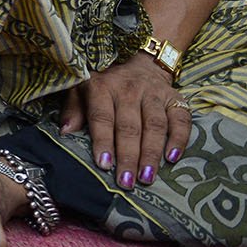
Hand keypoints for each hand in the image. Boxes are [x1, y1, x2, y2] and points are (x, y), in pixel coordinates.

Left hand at [59, 53, 190, 186]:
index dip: (103, 141)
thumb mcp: (82, 90)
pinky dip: (179, 139)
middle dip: (128, 156)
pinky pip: (181, 120)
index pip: (102, 117)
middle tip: (126, 181)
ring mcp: (154, 94)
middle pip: (129, 126)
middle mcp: (129, 90)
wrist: (142, 65)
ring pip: (155, 125)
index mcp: (103, 88)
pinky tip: (173, 158)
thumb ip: (74, 110)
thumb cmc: (107, 85)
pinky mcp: (176, 98)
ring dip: (151, 153)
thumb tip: (65, 132)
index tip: (104, 165)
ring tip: (147, 177)